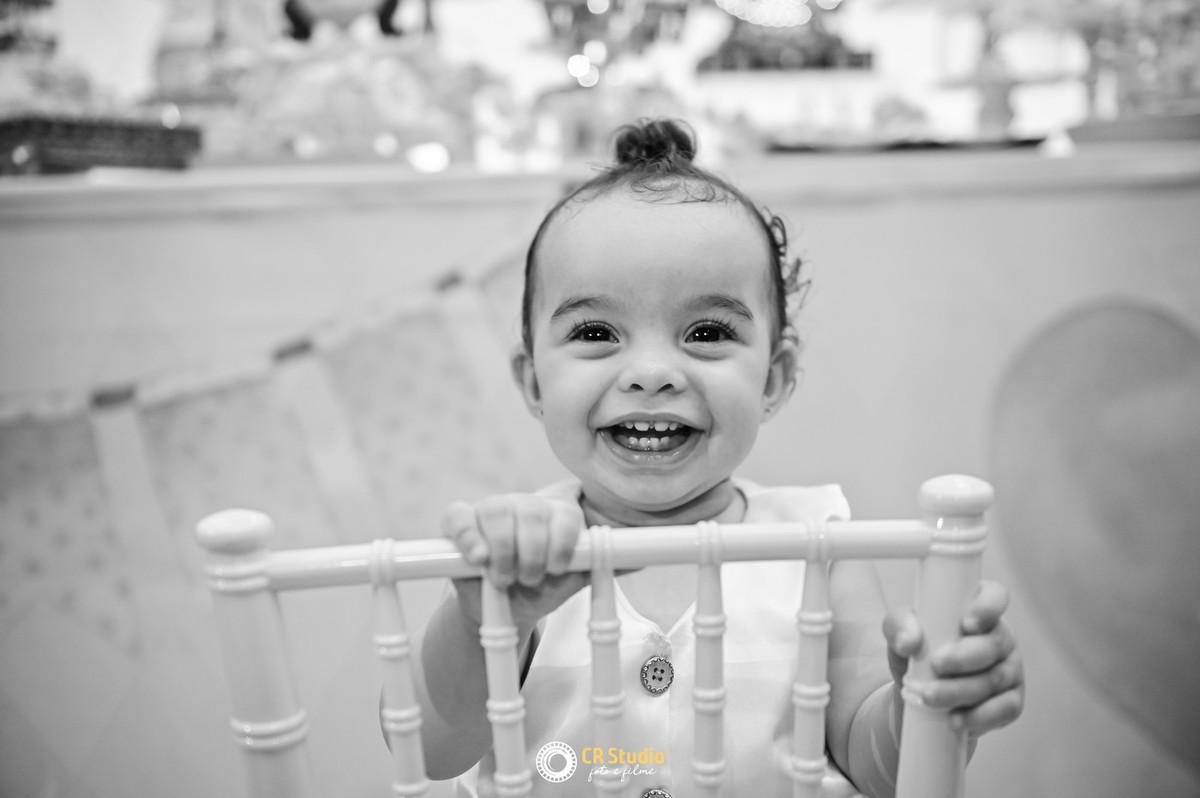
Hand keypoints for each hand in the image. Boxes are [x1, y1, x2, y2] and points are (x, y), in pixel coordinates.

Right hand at [442, 494, 588, 635]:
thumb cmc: (541, 589)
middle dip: (532, 552)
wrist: (504, 609)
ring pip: (497, 510)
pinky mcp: (461, 520)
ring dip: (503, 550)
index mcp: (559, 514)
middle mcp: (527, 505)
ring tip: (504, 578)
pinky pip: (459, 516)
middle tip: (529, 579)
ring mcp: (493, 508)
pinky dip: (469, 537)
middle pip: (531, 511)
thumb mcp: (568, 582)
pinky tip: (479, 557)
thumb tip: (636, 561)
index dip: (563, 541)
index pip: (567, 513)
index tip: (557, 568)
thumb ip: (593, 567)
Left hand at [883, 580, 1024, 737]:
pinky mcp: (1010, 701)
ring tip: (930, 696)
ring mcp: (1010, 669)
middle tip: (936, 665)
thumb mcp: (899, 632)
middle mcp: (1000, 637)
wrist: (918, 696)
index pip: (995, 596)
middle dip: (964, 657)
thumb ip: (899, 625)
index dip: (987, 607)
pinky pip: (1004, 709)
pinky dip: (979, 716)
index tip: (966, 624)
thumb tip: (909, 642)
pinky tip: (955, 719)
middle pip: (995, 643)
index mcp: (978, 610)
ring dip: (961, 690)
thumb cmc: (915, 652)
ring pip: (995, 679)